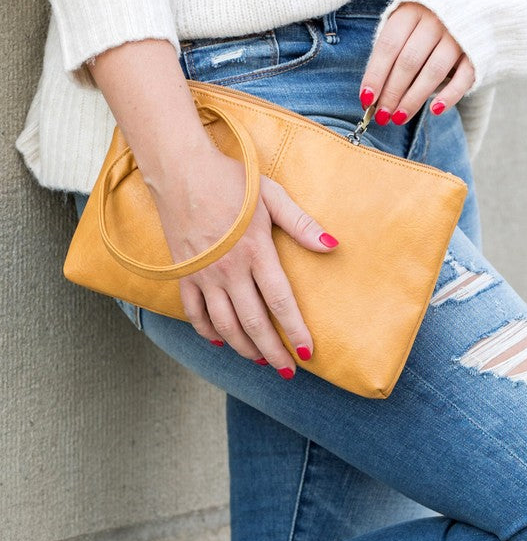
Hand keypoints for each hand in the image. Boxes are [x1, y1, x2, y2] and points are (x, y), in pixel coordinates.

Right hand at [148, 142, 338, 377]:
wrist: (181, 169)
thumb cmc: (230, 179)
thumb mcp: (271, 195)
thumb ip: (301, 223)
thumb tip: (331, 246)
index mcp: (255, 251)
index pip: (280, 301)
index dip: (295, 330)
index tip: (309, 352)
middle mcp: (229, 269)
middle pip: (253, 322)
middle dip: (273, 350)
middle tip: (287, 370)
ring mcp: (203, 274)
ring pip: (224, 324)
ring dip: (243, 347)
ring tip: (260, 359)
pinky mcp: (184, 273)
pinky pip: (194, 313)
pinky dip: (207, 332)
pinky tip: (221, 341)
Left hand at [359, 2, 474, 124]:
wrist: (470, 5)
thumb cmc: (424, 24)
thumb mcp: (403, 28)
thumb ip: (389, 55)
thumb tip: (372, 95)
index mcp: (410, 12)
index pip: (388, 47)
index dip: (375, 75)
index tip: (366, 100)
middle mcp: (434, 20)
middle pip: (408, 61)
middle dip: (392, 92)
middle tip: (382, 116)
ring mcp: (458, 35)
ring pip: (433, 71)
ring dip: (413, 98)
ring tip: (399, 117)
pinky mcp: (477, 50)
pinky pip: (464, 77)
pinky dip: (449, 95)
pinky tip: (434, 110)